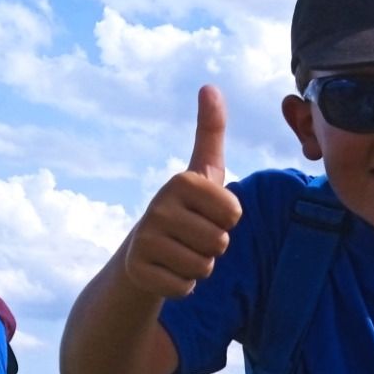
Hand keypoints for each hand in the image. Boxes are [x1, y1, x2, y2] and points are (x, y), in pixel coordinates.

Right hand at [125, 85, 241, 297]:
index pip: (234, 214)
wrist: (142, 252)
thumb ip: (211, 132)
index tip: (206, 212)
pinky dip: (183, 286)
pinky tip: (168, 270)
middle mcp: (159, 207)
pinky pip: (185, 287)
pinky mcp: (139, 271)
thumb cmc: (186, 210)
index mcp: (181, 181)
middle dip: (214, 246)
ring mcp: (146, 240)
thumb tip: (210, 86)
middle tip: (192, 236)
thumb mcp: (203, 172)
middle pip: (220, 242)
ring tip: (180, 251)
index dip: (227, 219)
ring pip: (204, 267)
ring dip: (199, 266)